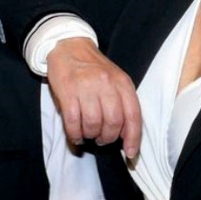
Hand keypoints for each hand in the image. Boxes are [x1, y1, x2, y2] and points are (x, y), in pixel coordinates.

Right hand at [46, 37, 141, 158]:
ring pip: (93, 124)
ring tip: (88, 134)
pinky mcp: (67, 92)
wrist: (69, 46)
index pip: (133, 115)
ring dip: (90, 135)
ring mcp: (86, 87)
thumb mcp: (115, 80)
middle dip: (108, 138)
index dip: (133, 138)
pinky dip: (75, 134)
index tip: (130, 153)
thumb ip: (123, 103)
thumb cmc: (94, 69)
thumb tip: (128, 135)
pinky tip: (76, 135)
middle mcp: (106, 84)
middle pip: (113, 122)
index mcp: (122, 82)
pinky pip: (73, 122)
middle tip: (102, 139)